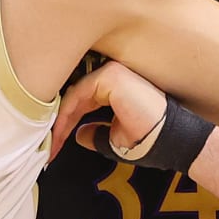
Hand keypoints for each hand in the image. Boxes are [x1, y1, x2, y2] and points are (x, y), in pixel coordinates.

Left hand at [51, 59, 168, 163]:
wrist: (170, 141)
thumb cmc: (149, 141)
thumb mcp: (115, 139)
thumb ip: (95, 133)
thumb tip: (78, 134)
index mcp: (114, 88)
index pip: (82, 102)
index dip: (66, 124)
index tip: (55, 146)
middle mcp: (111, 76)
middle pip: (75, 97)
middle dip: (60, 123)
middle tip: (48, 146)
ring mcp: (111, 73)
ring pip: (74, 95)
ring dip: (60, 120)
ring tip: (52, 142)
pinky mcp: (109, 76)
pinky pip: (78, 94)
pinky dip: (66, 114)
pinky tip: (59, 132)